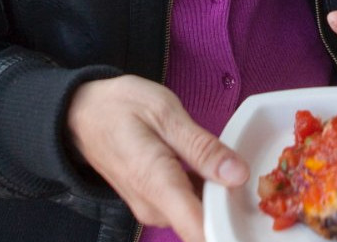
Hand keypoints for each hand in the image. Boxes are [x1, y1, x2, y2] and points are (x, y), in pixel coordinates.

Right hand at [66, 75, 248, 241]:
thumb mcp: (165, 112)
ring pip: (199, 217)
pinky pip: (188, 208)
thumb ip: (202, 147)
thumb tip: (238, 175)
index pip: (199, 229)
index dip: (230, 230)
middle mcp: (153, 207)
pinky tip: (213, 171)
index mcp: (157, 182)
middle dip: (233, 206)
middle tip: (256, 178)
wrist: (81, 114)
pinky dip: (205, 194)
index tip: (253, 223)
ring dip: (220, 199)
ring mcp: (151, 210)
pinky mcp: (153, 206)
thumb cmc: (120, 106)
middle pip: (205, 224)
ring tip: (234, 169)